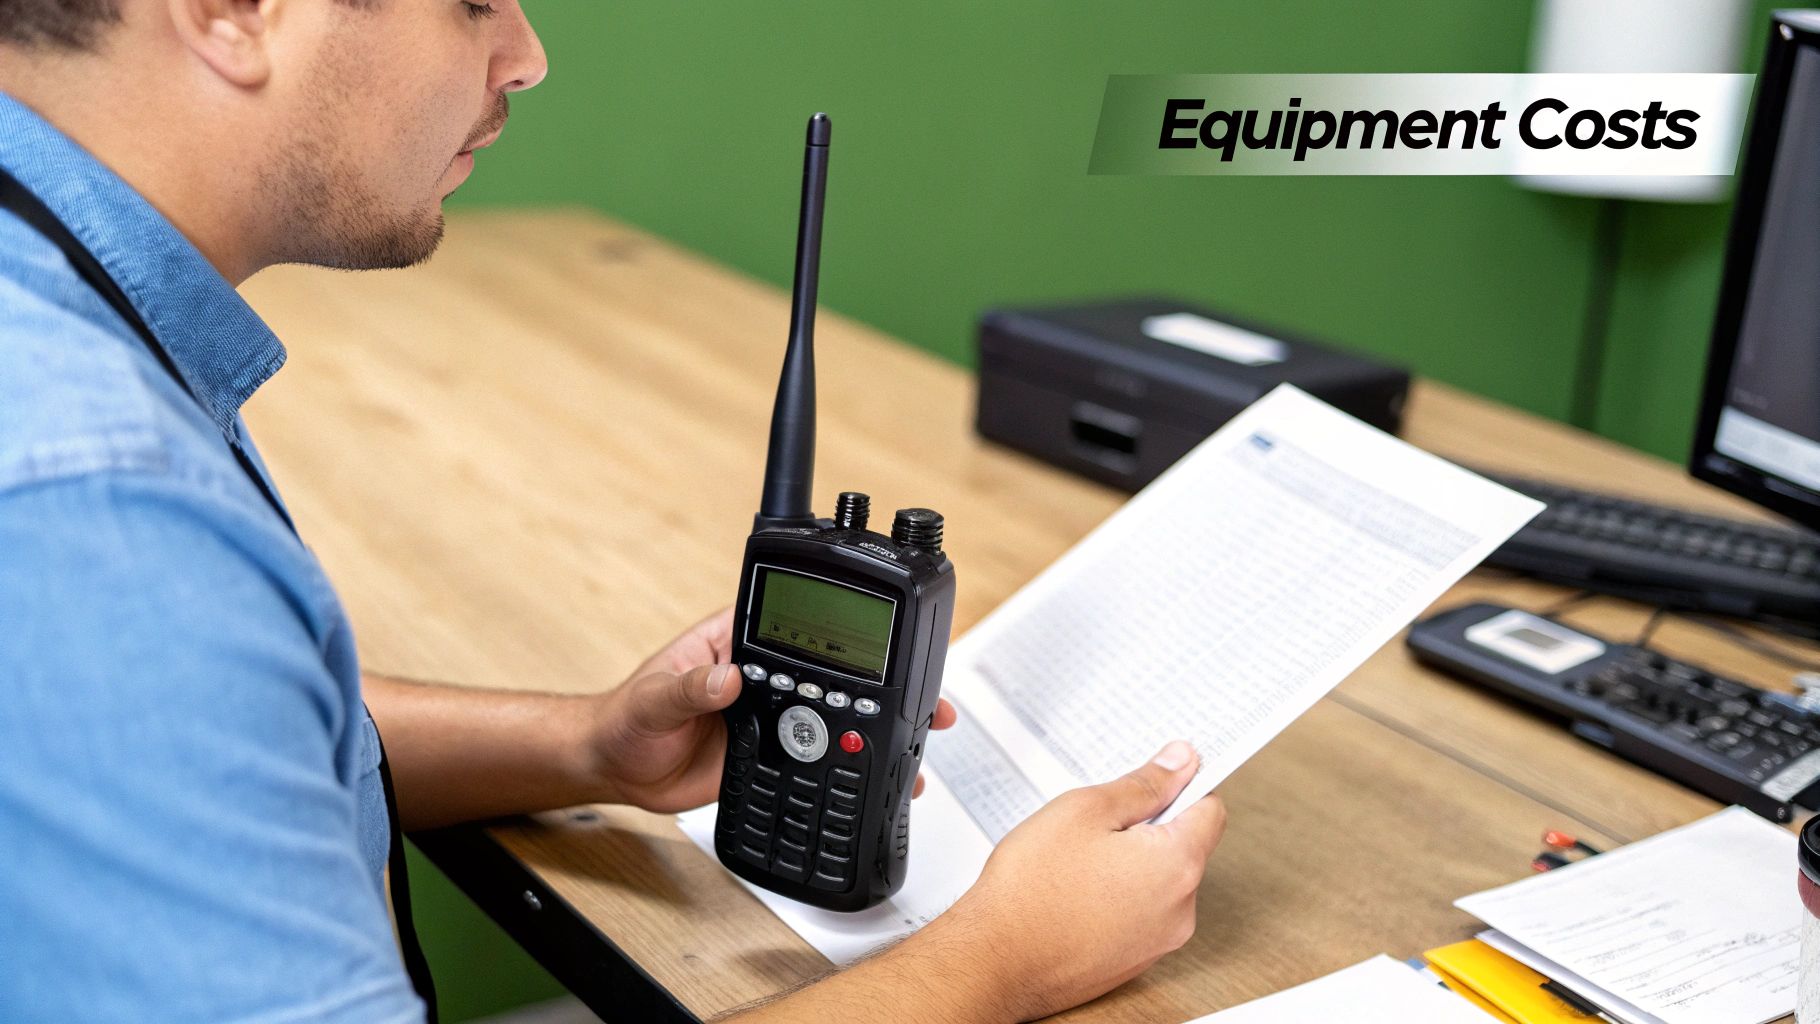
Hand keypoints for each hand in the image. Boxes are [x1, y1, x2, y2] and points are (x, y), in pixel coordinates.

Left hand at [588, 607, 956, 812]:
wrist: (616, 770)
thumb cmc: (625, 719)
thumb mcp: (654, 698)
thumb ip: (691, 688)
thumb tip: (727, 678)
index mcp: (738, 641)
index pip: (798, 621)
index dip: (842, 624)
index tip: (879, 633)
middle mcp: (763, 674)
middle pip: (834, 670)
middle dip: (883, 679)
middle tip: (924, 694)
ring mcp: (773, 715)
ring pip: (837, 714)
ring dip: (878, 724)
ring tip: (922, 733)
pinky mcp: (773, 754)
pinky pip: (820, 758)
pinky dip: (851, 765)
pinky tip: (880, 775)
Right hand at [914, 742, 1226, 1021]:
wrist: (995, 960)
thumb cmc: (1031, 888)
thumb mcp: (1085, 810)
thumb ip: (1142, 785)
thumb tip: (1182, 763)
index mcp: (1177, 865)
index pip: (1210, 809)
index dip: (1183, 786)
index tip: (1157, 776)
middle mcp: (1180, 910)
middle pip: (1184, 848)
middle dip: (1148, 827)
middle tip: (1097, 822)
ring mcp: (1158, 942)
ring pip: (1159, 882)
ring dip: (1131, 864)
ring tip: (1079, 861)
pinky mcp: (1134, 962)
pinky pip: (1140, 915)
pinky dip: (1118, 897)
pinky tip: (1076, 892)